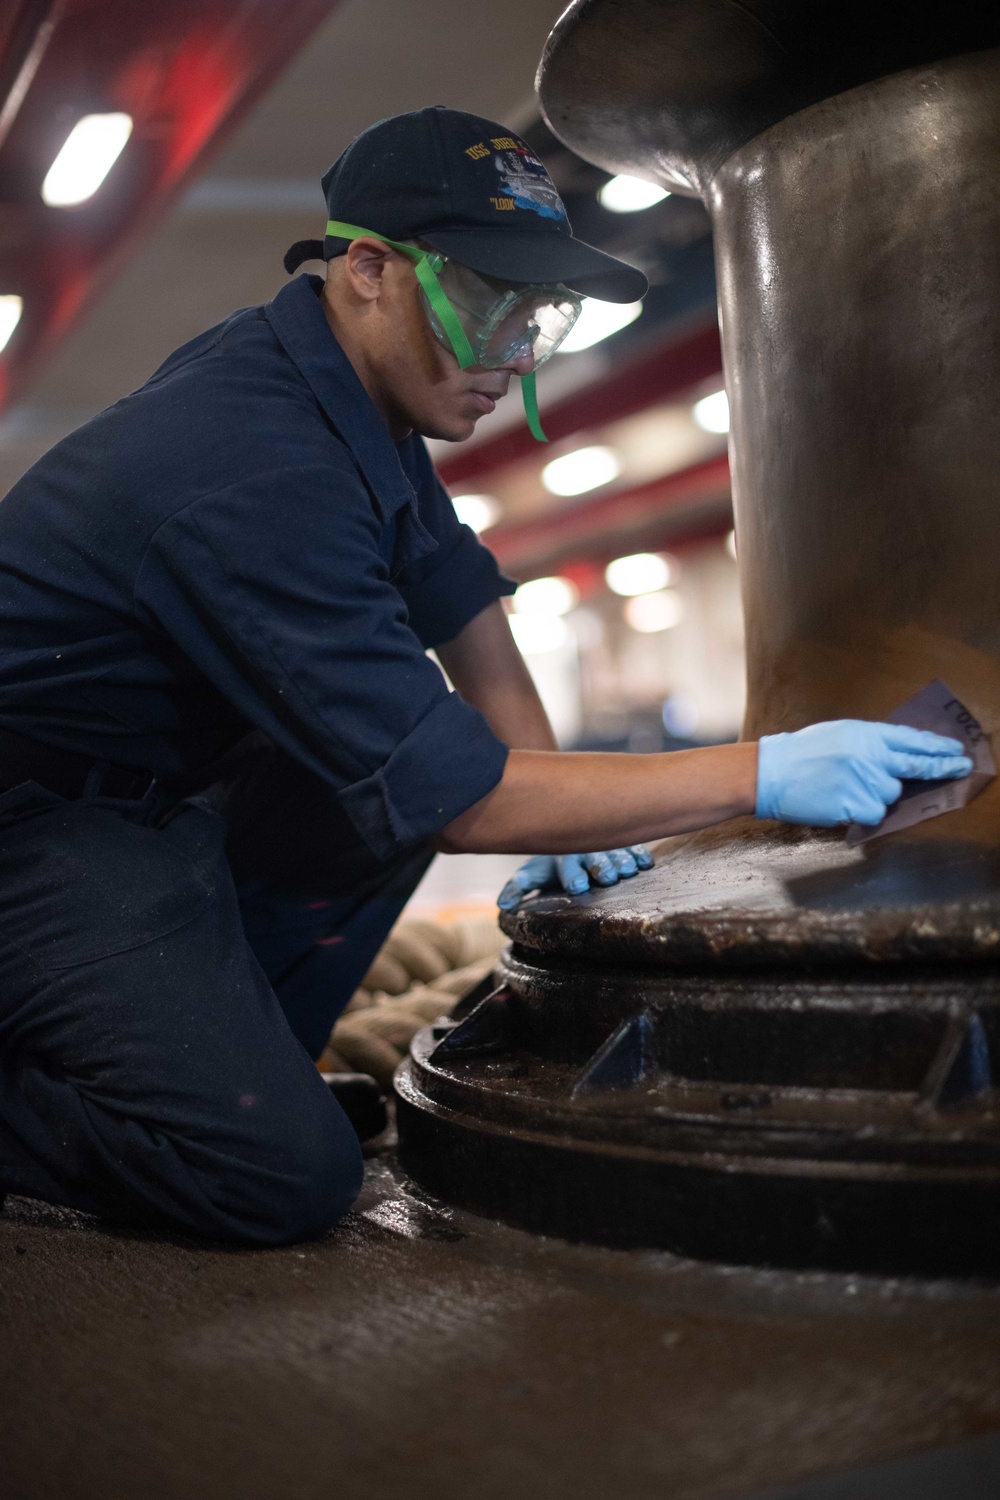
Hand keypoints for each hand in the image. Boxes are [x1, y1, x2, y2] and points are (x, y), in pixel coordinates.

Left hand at [498, 846, 653, 910]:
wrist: (567, 834)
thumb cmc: (551, 864)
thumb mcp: (533, 874)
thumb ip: (518, 887)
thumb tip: (502, 905)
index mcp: (563, 857)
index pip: (567, 867)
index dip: (572, 876)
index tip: (577, 887)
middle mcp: (586, 850)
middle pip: (594, 858)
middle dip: (601, 866)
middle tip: (607, 877)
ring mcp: (606, 846)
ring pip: (616, 853)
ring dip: (622, 861)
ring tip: (628, 871)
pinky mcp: (623, 845)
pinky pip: (634, 847)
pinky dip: (640, 854)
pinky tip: (645, 864)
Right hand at [755, 720, 971, 826]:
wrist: (771, 772)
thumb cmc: (802, 752)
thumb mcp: (840, 734)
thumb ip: (871, 742)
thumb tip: (902, 753)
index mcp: (866, 735)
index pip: (911, 740)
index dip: (937, 747)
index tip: (956, 751)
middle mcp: (869, 756)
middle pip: (915, 767)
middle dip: (941, 768)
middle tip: (961, 769)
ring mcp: (863, 781)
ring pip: (891, 795)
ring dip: (877, 795)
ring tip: (847, 788)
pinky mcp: (853, 804)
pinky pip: (874, 814)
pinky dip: (862, 812)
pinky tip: (841, 802)